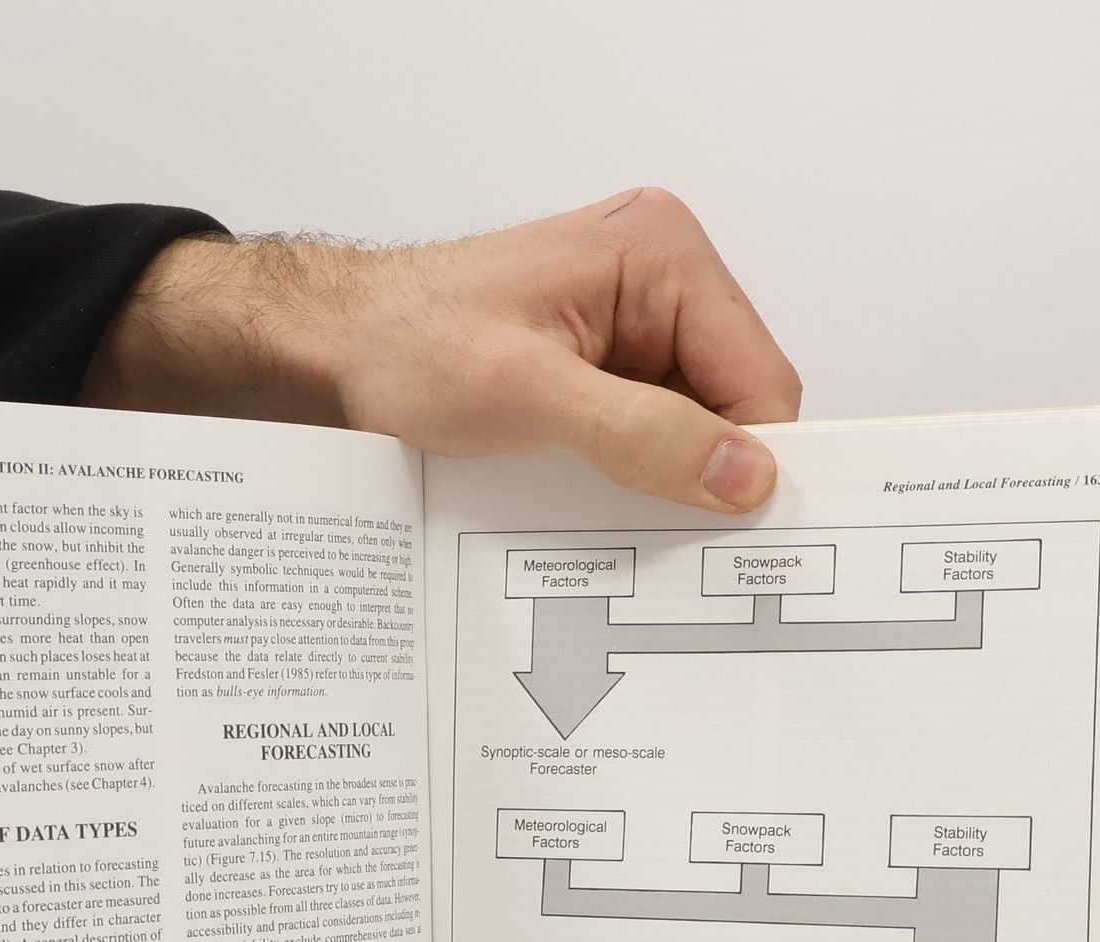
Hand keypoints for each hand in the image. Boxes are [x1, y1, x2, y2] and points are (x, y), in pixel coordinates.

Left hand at [83, 187, 800, 511]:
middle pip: (735, 403)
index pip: (761, 376)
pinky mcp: (607, 359)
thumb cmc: (408, 345)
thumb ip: (643, 434)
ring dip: (660, 472)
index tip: (728, 529)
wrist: (338, 347)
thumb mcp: (528, 395)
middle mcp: (661, 275)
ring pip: (696, 424)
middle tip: (652, 522)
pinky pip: (653, 428)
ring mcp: (635, 318)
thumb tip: (743, 473)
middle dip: (701, 467)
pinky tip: (586, 485)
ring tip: (597, 493)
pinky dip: (632, 469)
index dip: (749, 459)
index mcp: (662, 253)